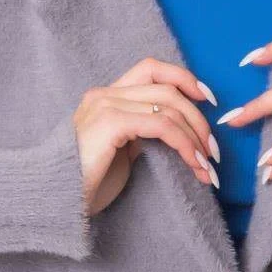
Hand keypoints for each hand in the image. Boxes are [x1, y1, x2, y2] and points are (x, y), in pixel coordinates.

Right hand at [72, 58, 220, 215]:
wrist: (57, 201)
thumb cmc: (86, 184)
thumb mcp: (120, 151)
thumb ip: (140, 132)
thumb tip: (174, 130)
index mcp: (106, 96)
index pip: (151, 69)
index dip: (183, 78)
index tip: (207, 100)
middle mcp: (104, 94)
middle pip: (167, 88)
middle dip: (198, 118)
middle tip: (214, 150)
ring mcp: (106, 106)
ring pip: (169, 107)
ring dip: (196, 136)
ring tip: (207, 164)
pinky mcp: (111, 123)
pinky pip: (162, 125)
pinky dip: (184, 144)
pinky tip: (194, 164)